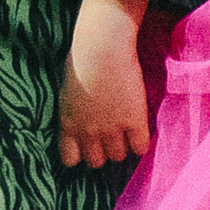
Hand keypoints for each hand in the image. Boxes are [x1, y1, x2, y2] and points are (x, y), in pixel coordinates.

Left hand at [58, 0, 151, 170]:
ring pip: (118, 156)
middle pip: (96, 161)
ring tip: (127, 132)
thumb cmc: (81, 59)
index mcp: (68, 123)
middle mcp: (88, 131)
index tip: (89, 145)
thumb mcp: (67, 90)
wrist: (101, 48)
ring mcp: (111, 128)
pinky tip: (140, 131)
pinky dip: (141, 143)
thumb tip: (81, 114)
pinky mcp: (134, 121)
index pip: (70, 159)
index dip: (81, 153)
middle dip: (103, 151)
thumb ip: (73, 109)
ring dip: (123, 146)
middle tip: (111, 137)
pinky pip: (140, 147)